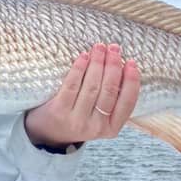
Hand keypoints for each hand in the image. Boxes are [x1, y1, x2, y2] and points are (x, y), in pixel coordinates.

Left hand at [25, 43, 140, 148]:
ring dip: (98, 63)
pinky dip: (79, 68)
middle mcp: (96, 127)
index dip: (131, 81)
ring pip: (92, 86)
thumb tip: (123, 67)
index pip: (127, 103)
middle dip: (113, 66)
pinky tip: (84, 56)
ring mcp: (77, 120)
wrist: (48, 132)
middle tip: (114, 49)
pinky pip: (72, 85)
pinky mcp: (60, 111)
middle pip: (109, 91)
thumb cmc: (80, 117)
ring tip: (100, 48)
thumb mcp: (100, 117)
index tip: (132, 63)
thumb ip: (113, 100)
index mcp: (112, 128)